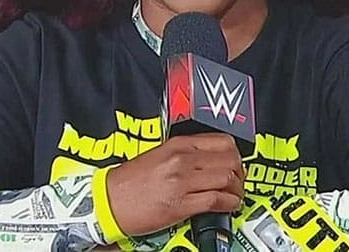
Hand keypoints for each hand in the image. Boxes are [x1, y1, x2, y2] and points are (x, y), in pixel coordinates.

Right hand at [106, 133, 244, 236]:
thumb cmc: (130, 181)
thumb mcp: (159, 155)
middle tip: (238, 181)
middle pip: (230, 160)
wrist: (108, 201)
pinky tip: (228, 206)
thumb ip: (186, 153)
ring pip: (227, 180)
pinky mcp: (181, 204)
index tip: (236, 163)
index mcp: (178, 145)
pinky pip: (216, 201)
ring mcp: (182, 181)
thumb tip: (211, 159)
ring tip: (234, 195)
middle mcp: (182, 160)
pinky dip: (229, 204)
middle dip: (240, 173)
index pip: (223, 141)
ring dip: (236, 190)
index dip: (236, 154)